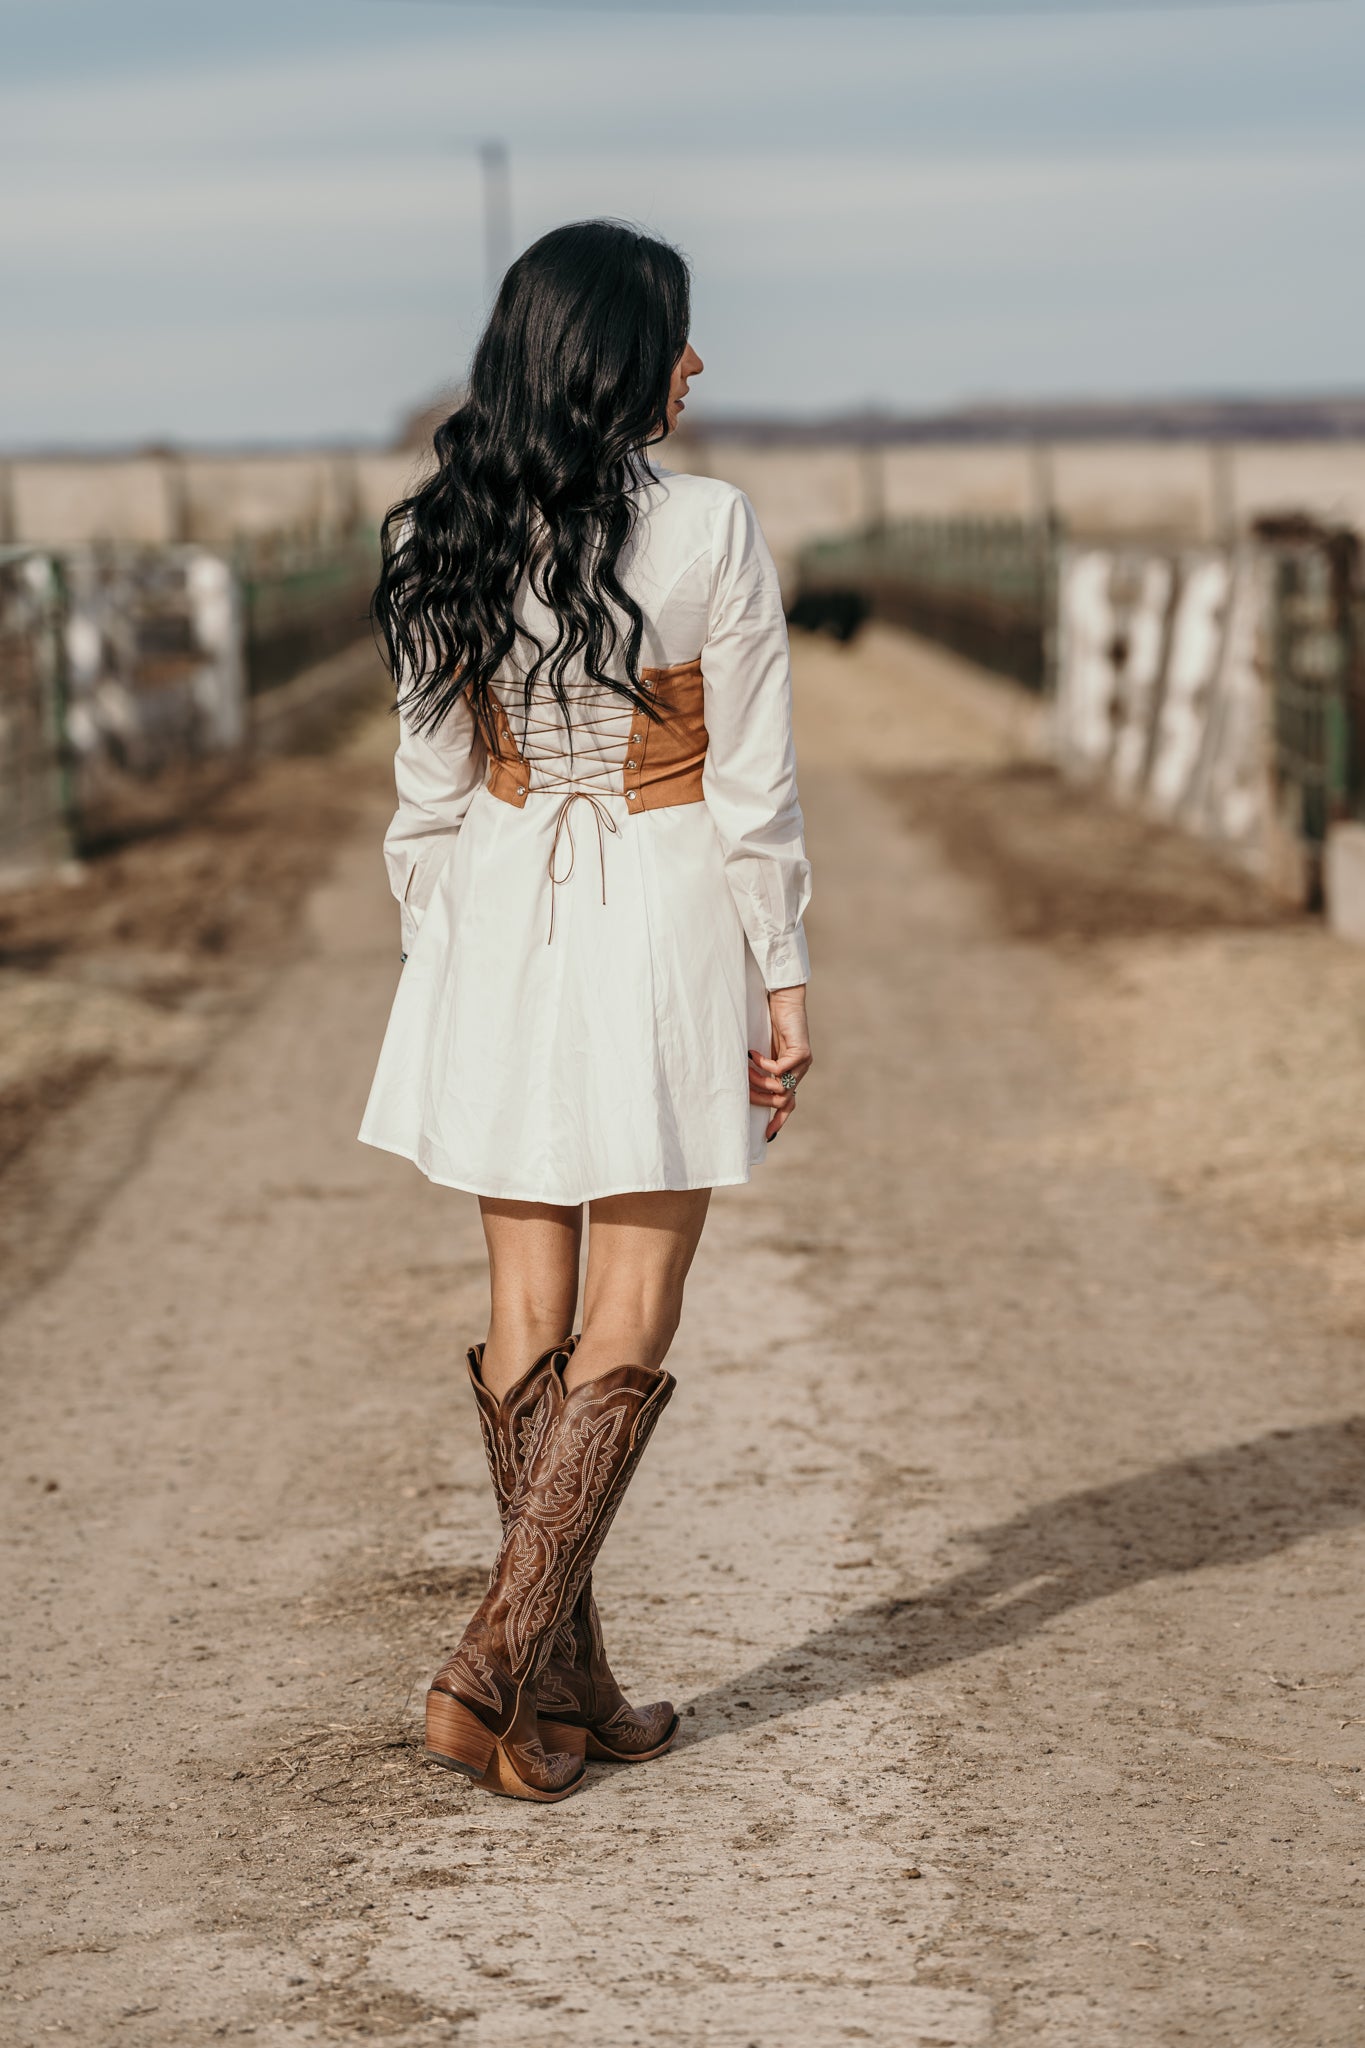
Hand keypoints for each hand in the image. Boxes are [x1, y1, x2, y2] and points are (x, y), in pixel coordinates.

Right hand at [748, 984, 811, 1142]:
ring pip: (780, 1088)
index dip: (778, 1120)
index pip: (788, 1105)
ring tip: (744, 1067)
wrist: (783, 999)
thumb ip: (758, 1069)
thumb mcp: (761, 1052)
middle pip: (781, 1101)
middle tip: (740, 1087)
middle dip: (758, 1098)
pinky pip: (780, 1070)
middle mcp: (799, 1072)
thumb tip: (740, 1086)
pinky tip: (752, 1054)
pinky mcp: (802, 1052)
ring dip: (757, 1081)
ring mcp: (803, 1064)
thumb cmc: (768, 1022)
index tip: (766, 1135)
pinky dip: (763, 1065)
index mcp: (791, 1075)